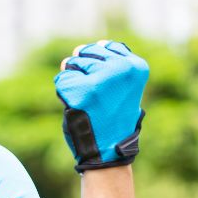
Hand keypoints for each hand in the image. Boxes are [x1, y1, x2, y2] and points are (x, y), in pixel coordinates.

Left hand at [54, 40, 147, 172]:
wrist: (108, 150)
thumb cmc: (111, 117)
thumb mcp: (119, 85)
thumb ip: (105, 63)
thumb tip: (77, 49)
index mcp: (136, 66)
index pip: (105, 46)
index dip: (98, 66)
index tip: (106, 87)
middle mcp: (121, 68)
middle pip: (85, 53)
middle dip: (83, 72)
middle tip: (96, 97)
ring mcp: (102, 79)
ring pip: (71, 64)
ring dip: (73, 83)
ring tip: (88, 103)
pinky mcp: (82, 90)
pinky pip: (61, 80)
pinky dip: (63, 93)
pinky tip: (77, 107)